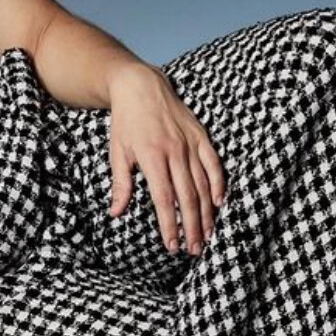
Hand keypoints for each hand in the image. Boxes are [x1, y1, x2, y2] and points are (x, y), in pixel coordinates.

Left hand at [106, 60, 225, 255]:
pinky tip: (219, 203)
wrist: (140, 86)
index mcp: (151, 156)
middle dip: (191, 227)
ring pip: (203, 184)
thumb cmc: (125, 122)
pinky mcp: (201, 136)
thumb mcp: (117, 152)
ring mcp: (190, 143)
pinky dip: (219, 184)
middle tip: (193, 250)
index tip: (171, 245)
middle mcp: (174, 151)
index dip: (169, 224)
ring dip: (206, 212)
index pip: (163, 198)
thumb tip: (116, 212)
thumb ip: (120, 184)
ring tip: (206, 235)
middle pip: (187, 197)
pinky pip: (214, 163)